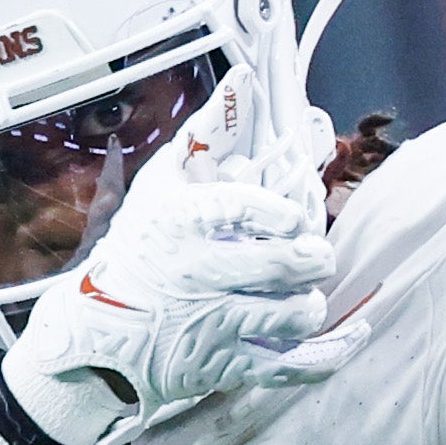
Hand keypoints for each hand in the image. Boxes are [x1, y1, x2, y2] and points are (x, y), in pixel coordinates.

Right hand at [0, 156, 333, 444]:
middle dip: (312, 258)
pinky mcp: (223, 366)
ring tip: (303, 293)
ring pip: (293, 315)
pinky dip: (328, 354)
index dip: (282, 213)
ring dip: (309, 302)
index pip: (244, 209)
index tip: (293, 218)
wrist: (94, 333)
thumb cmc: (136, 250)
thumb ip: (203, 133)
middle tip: (314, 255)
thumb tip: (244, 77)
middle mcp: (199, 273)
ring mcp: (213, 324)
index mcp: (183, 222)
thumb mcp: (159, 185)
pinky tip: (351, 335)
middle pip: (283, 265)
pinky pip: (290, 365)